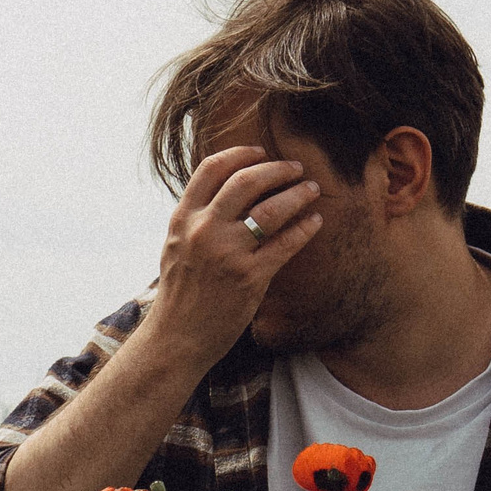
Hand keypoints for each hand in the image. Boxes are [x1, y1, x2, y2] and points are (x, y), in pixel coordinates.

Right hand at [140, 146, 322, 367]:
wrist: (177, 338)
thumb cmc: (180, 295)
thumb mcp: (176, 247)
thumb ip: (196, 219)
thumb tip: (224, 194)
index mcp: (183, 218)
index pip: (212, 169)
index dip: (241, 154)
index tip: (261, 151)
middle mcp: (203, 230)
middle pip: (246, 181)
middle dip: (277, 169)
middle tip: (296, 168)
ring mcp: (227, 253)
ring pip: (271, 209)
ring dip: (297, 194)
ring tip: (312, 189)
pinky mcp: (249, 278)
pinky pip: (285, 243)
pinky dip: (304, 228)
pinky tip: (315, 221)